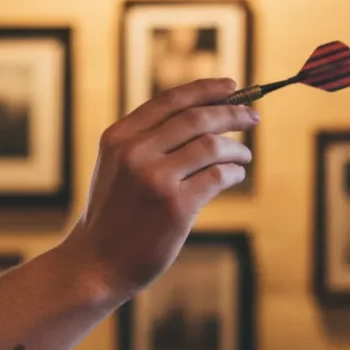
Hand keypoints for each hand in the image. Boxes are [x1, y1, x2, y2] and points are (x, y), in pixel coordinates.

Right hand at [63, 78, 258, 299]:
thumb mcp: (115, 168)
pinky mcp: (175, 206)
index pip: (170, 101)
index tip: (231, 86)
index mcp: (119, 138)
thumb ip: (146, 141)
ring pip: (212, 146)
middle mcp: (135, 153)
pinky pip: (217, 176)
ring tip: (244, 156)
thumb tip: (202, 117)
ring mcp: (155, 179)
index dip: (206, 89)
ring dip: (236, 148)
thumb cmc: (112, 217)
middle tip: (253, 117)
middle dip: (232, 113)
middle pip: (196, 118)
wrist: (97, 263)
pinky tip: (235, 175)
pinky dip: (233, 172)